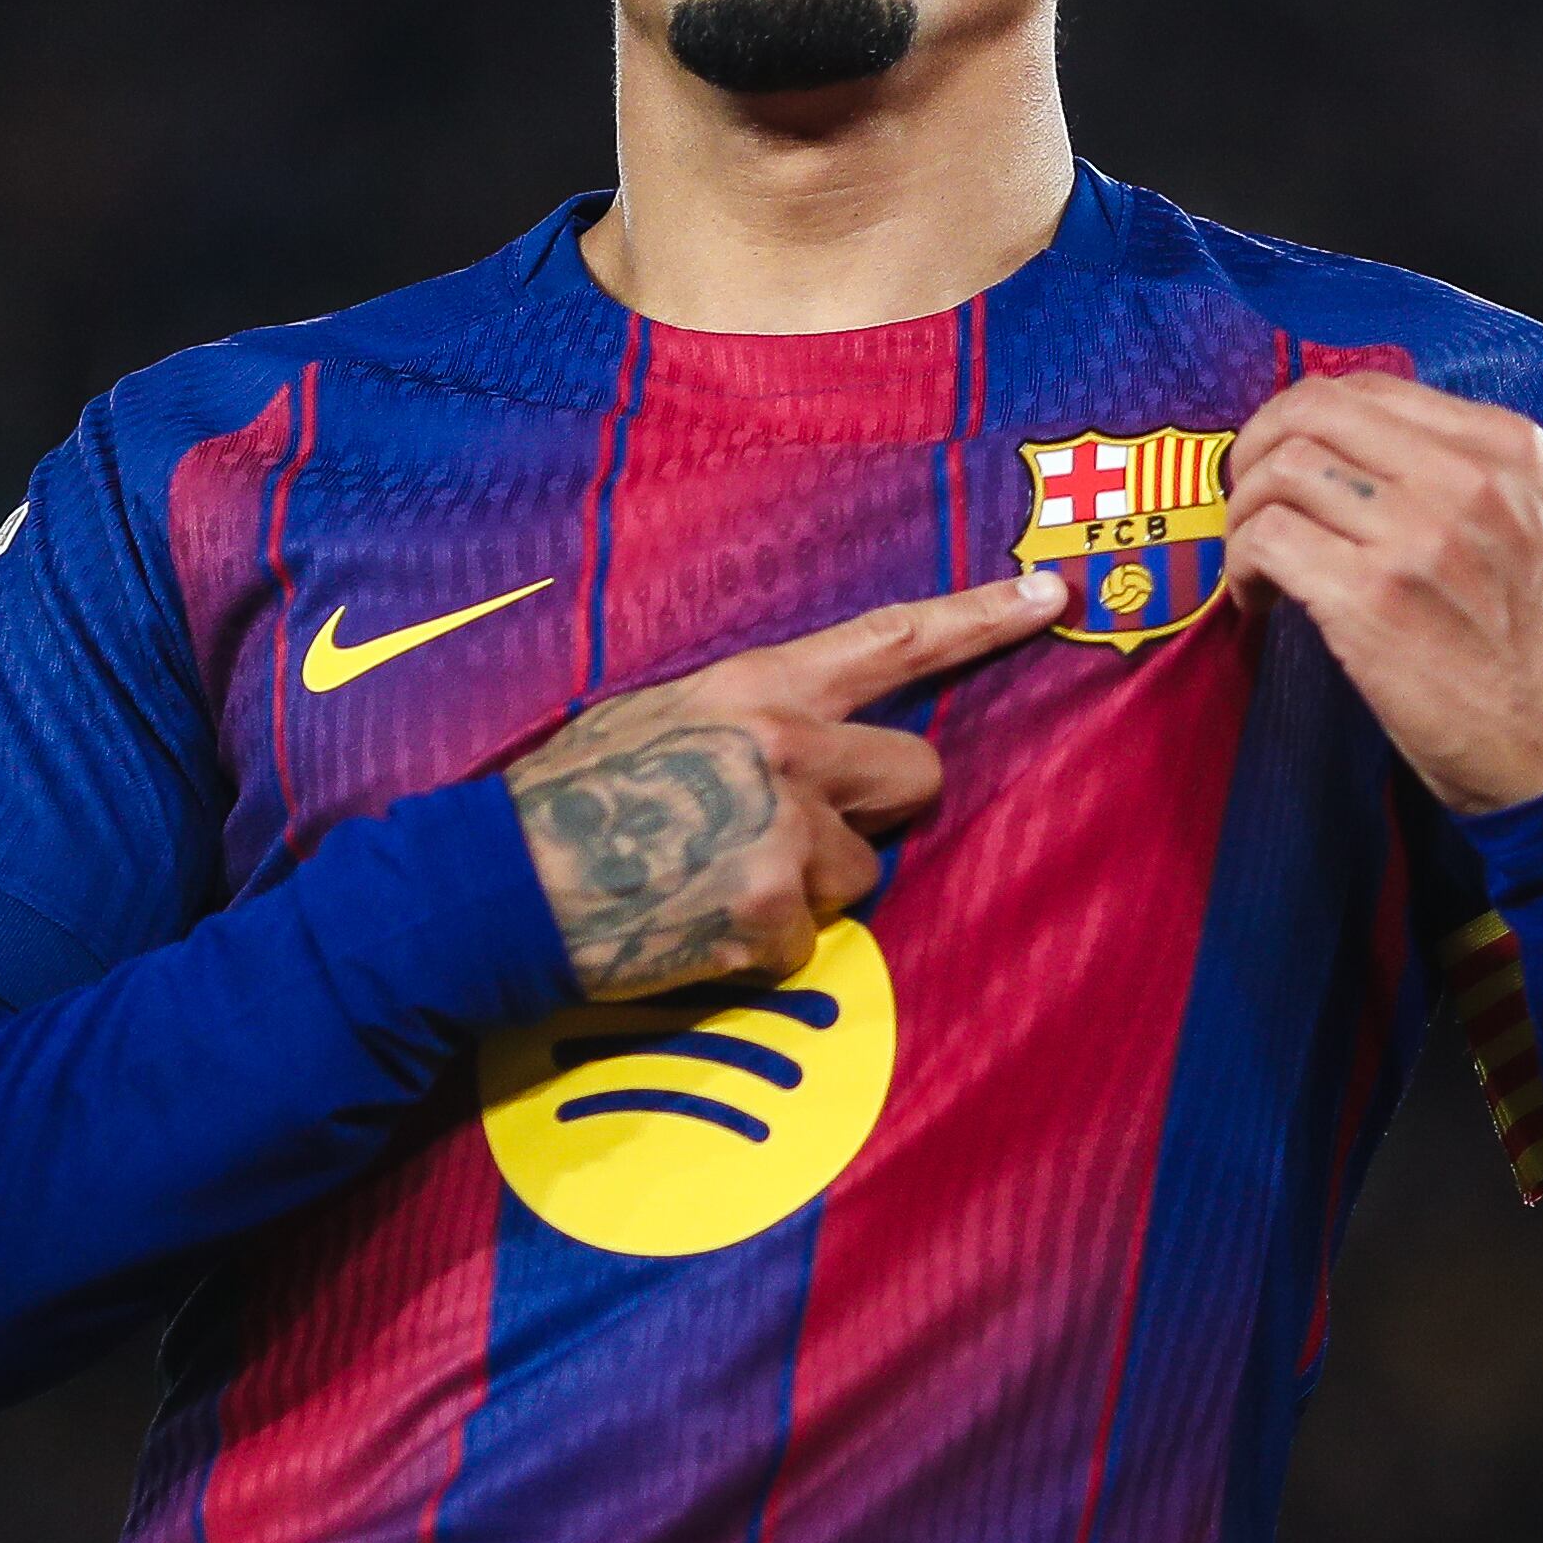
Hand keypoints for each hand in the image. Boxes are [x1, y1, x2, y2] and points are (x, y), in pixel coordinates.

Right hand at [504, 569, 1068, 997]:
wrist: (494, 885)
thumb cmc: (567, 797)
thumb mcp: (657, 714)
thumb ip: (749, 719)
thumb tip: (811, 738)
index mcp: (755, 688)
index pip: (892, 639)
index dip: (980, 617)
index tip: (1048, 593)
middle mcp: (785, 752)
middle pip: (915, 775)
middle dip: (876, 808)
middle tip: (798, 829)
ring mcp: (783, 839)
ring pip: (857, 872)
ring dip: (805, 888)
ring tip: (710, 882)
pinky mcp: (770, 921)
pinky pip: (807, 942)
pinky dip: (762, 948)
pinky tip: (693, 929)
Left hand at [1224, 373, 1542, 817]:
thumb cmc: (1535, 649)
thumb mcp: (1532, 523)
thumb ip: (1460, 470)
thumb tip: (1346, 446)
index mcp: (1509, 447)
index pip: (1369, 387)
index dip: (1303, 419)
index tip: (1283, 461)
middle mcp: (1468, 478)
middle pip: (1312, 411)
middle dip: (1256, 448)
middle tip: (1245, 499)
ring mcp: (1420, 535)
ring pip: (1279, 470)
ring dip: (1243, 513)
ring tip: (1254, 560)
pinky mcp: (1372, 598)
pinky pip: (1266, 538)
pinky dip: (1241, 566)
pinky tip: (1258, 601)